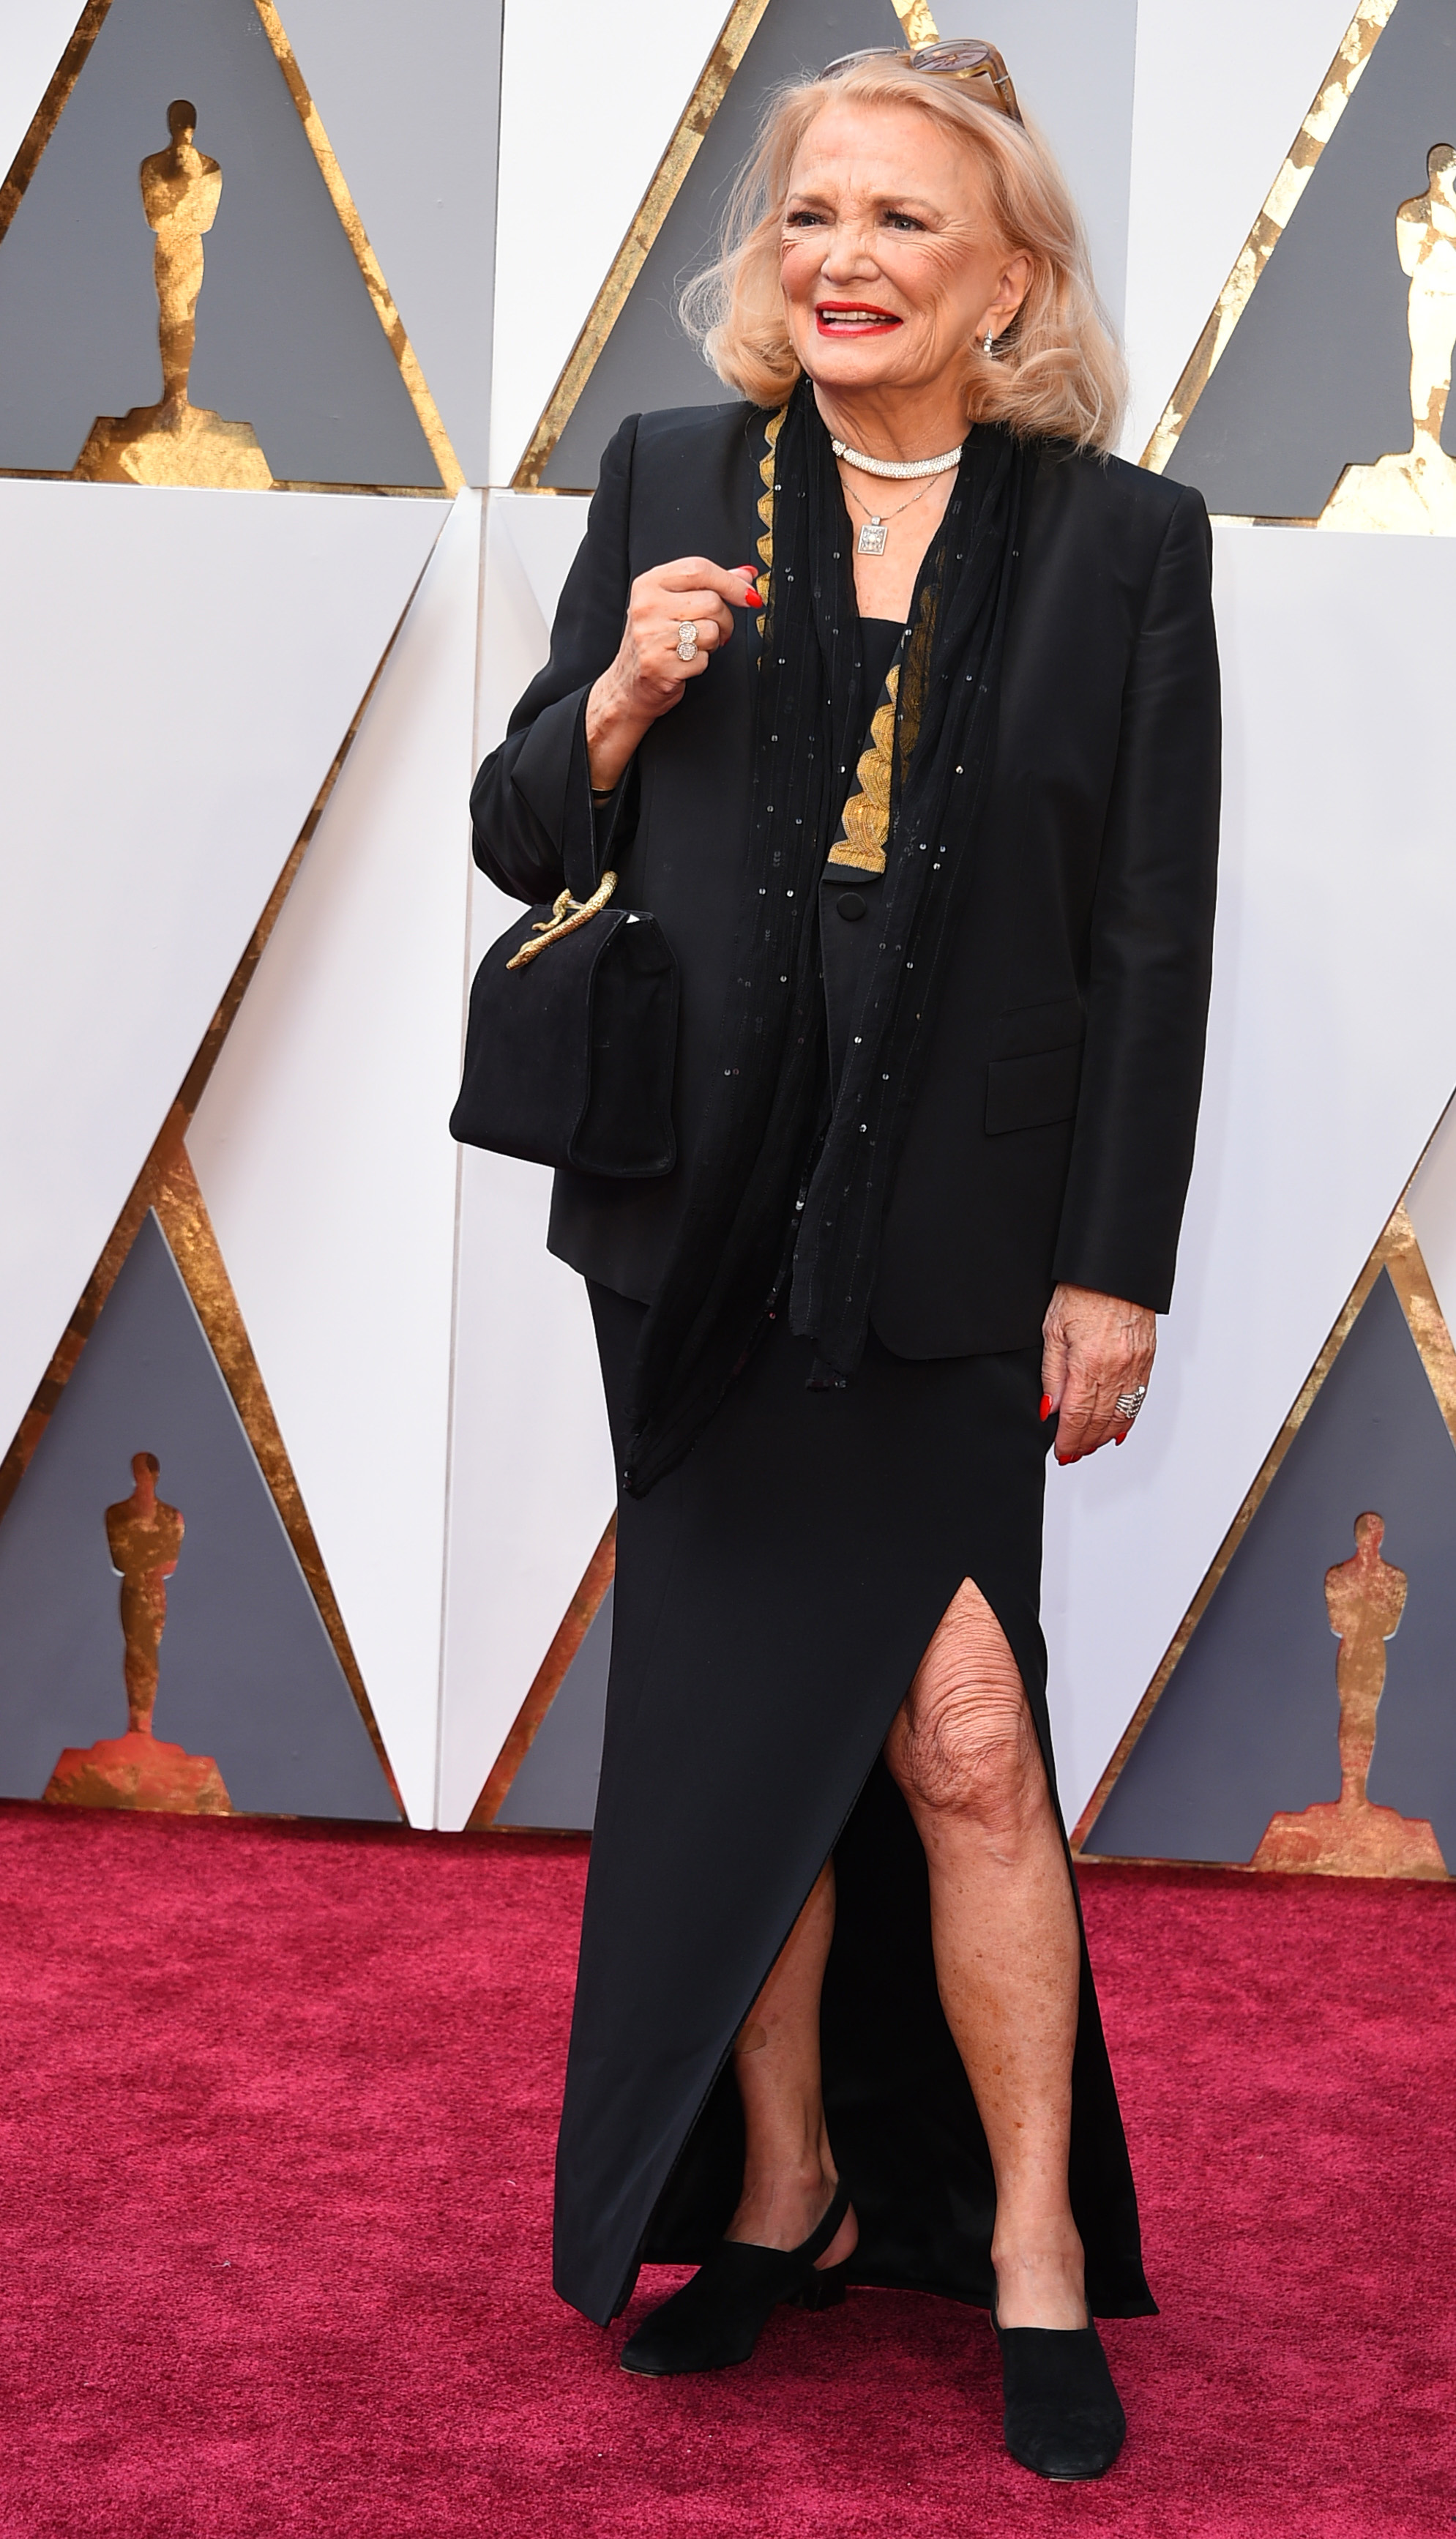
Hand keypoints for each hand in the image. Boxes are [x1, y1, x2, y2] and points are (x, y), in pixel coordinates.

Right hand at [586, 556, 758, 789]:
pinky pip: (702, 659)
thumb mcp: (675, 604)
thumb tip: (746, 574)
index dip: (731, 582)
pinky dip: (701, 663)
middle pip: (712, 602)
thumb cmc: (655, 642)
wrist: (629, 685)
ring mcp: (650, 635)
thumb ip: (710, 586)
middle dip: (724, 620)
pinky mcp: (658, 664)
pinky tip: (684, 663)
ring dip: (713, 643)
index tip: (749, 596)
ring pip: (711, 630)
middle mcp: (646, 606)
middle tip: (714, 631)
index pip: (699, 569)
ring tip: (694, 646)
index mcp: (649, 584)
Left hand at [1041, 1284, 1155, 1464]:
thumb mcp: (1052, 1331)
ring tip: (1089, 1447)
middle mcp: (1117, 1369)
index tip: (1061, 1451)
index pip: (1078, 1416)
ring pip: (1122, 1414)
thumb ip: (1052, 1374)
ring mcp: (1136, 1365)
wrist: (1114, 1269)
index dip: (1069, 1439)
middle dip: (1085, 1443)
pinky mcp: (1147, 1360)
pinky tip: (1116, 1430)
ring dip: (1104, 1435)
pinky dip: (1127, 1419)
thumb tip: (1049, 1409)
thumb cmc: (1081, 1291)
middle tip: (1072, 1454)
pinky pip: (1138, 1399)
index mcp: (1090, 1363)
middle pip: (1101, 1421)